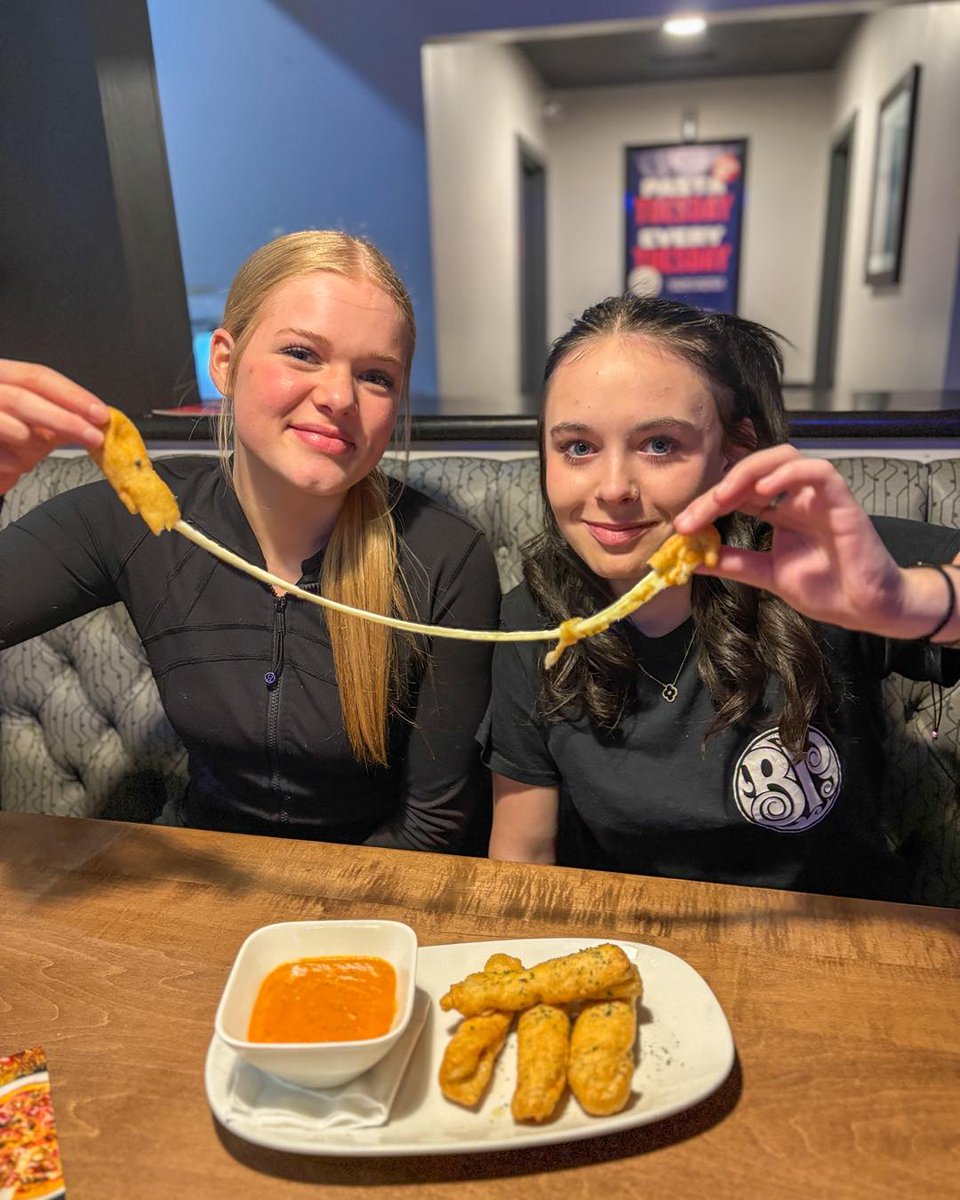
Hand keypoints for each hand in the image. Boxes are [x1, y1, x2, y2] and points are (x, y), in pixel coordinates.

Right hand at [0, 360, 109, 493]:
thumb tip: (98, 421)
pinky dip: (12, 463)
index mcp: (2, 376)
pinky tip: (15, 465)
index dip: (72, 395)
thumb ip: (64, 418)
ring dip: (33, 444)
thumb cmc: (5, 443)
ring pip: (10, 426)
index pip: (38, 377)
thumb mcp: (37, 424)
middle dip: (64, 419)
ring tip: (34, 455)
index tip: (100, 414)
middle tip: (94, 437)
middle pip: (24, 398)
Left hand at [673, 445, 948, 639]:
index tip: (681, 527)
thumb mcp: (766, 574)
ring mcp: (820, 496)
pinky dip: (789, 473)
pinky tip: (765, 491)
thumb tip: (692, 559)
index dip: (707, 503)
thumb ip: (733, 562)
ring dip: (748, 471)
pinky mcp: (843, 500)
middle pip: (753, 469)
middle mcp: (797, 497)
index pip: (737, 492)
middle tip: (694, 515)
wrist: (866, 609)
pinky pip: (818, 471)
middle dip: (719, 487)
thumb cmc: (825, 589)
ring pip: (785, 456)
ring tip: (722, 497)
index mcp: (779, 510)